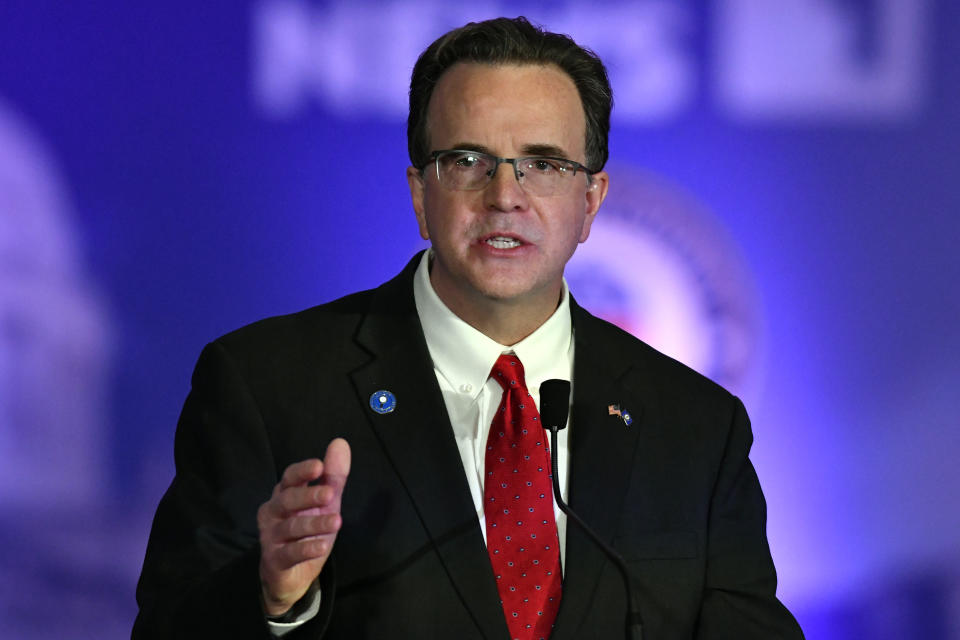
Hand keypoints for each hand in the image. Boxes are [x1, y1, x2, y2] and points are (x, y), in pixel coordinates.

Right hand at [257, 438, 350, 615]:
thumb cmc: (307, 531)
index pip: (289, 478)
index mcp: (284, 494)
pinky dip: (307, 548)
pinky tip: (323, 545)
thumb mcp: (325, 504)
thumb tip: (340, 442)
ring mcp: (271, 536)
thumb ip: (333, 476)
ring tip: (337, 521)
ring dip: (314, 523)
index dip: (302, 471)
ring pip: (291, 527)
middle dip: (308, 496)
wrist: (291, 575)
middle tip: (330, 494)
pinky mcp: (275, 560)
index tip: (319, 465)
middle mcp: (273, 512)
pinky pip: (290, 553)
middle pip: (287, 500)